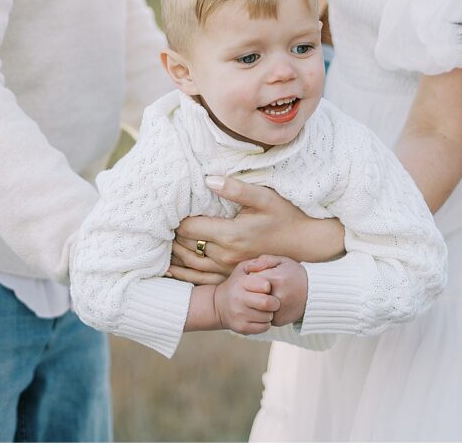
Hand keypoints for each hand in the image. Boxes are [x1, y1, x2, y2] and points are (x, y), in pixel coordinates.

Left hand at [170, 176, 344, 280]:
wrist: (305, 244)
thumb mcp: (263, 196)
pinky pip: (201, 280)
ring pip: (190, 264)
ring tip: (158, 243)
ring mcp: (229, 269)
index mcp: (230, 234)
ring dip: (173, 254)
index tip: (165, 207)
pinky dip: (183, 275)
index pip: (189, 227)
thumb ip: (235, 188)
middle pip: (186, 246)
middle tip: (156, 223)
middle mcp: (226, 255)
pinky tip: (171, 269)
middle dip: (169, 235)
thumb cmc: (284, 215)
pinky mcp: (232, 277)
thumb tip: (207, 179)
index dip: (174, 218)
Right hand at [212, 259, 280, 334]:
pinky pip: (264, 327)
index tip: (268, 287)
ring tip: (265, 309)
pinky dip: (266, 323)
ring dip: (270, 313)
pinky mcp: (242, 328)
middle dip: (275, 302)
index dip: (270, 286)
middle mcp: (239, 299)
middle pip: (267, 303)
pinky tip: (261, 317)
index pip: (265, 285)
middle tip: (274, 301)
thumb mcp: (242, 268)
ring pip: (267, 316)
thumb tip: (266, 262)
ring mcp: (240, 315)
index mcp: (241, 283)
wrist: (219, 305)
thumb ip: (256, 262)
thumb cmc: (236, 284)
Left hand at [245, 255, 307, 325]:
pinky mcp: (278, 321)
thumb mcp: (282, 261)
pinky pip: (263, 316)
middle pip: (253, 294)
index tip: (258, 276)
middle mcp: (277, 297)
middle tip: (260, 287)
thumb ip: (264, 260)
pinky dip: (264, 311)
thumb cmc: (295, 274)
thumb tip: (249, 269)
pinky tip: (271, 304)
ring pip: (257, 307)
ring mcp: (278, 311)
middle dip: (254, 291)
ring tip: (266, 295)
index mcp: (277, 279)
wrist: (313, 293)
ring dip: (257, 302)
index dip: (252, 278)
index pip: (252, 279)